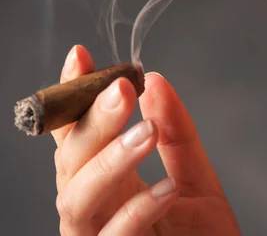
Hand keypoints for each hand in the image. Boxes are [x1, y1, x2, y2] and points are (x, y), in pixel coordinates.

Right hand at [52, 45, 240, 235]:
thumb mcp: (196, 176)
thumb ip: (176, 131)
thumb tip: (155, 80)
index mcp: (109, 182)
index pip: (78, 134)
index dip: (73, 95)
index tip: (81, 56)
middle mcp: (95, 208)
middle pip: (69, 162)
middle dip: (92, 121)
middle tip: (122, 88)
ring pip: (76, 200)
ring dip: (109, 161)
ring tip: (145, 132)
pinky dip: (136, 210)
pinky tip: (167, 188)